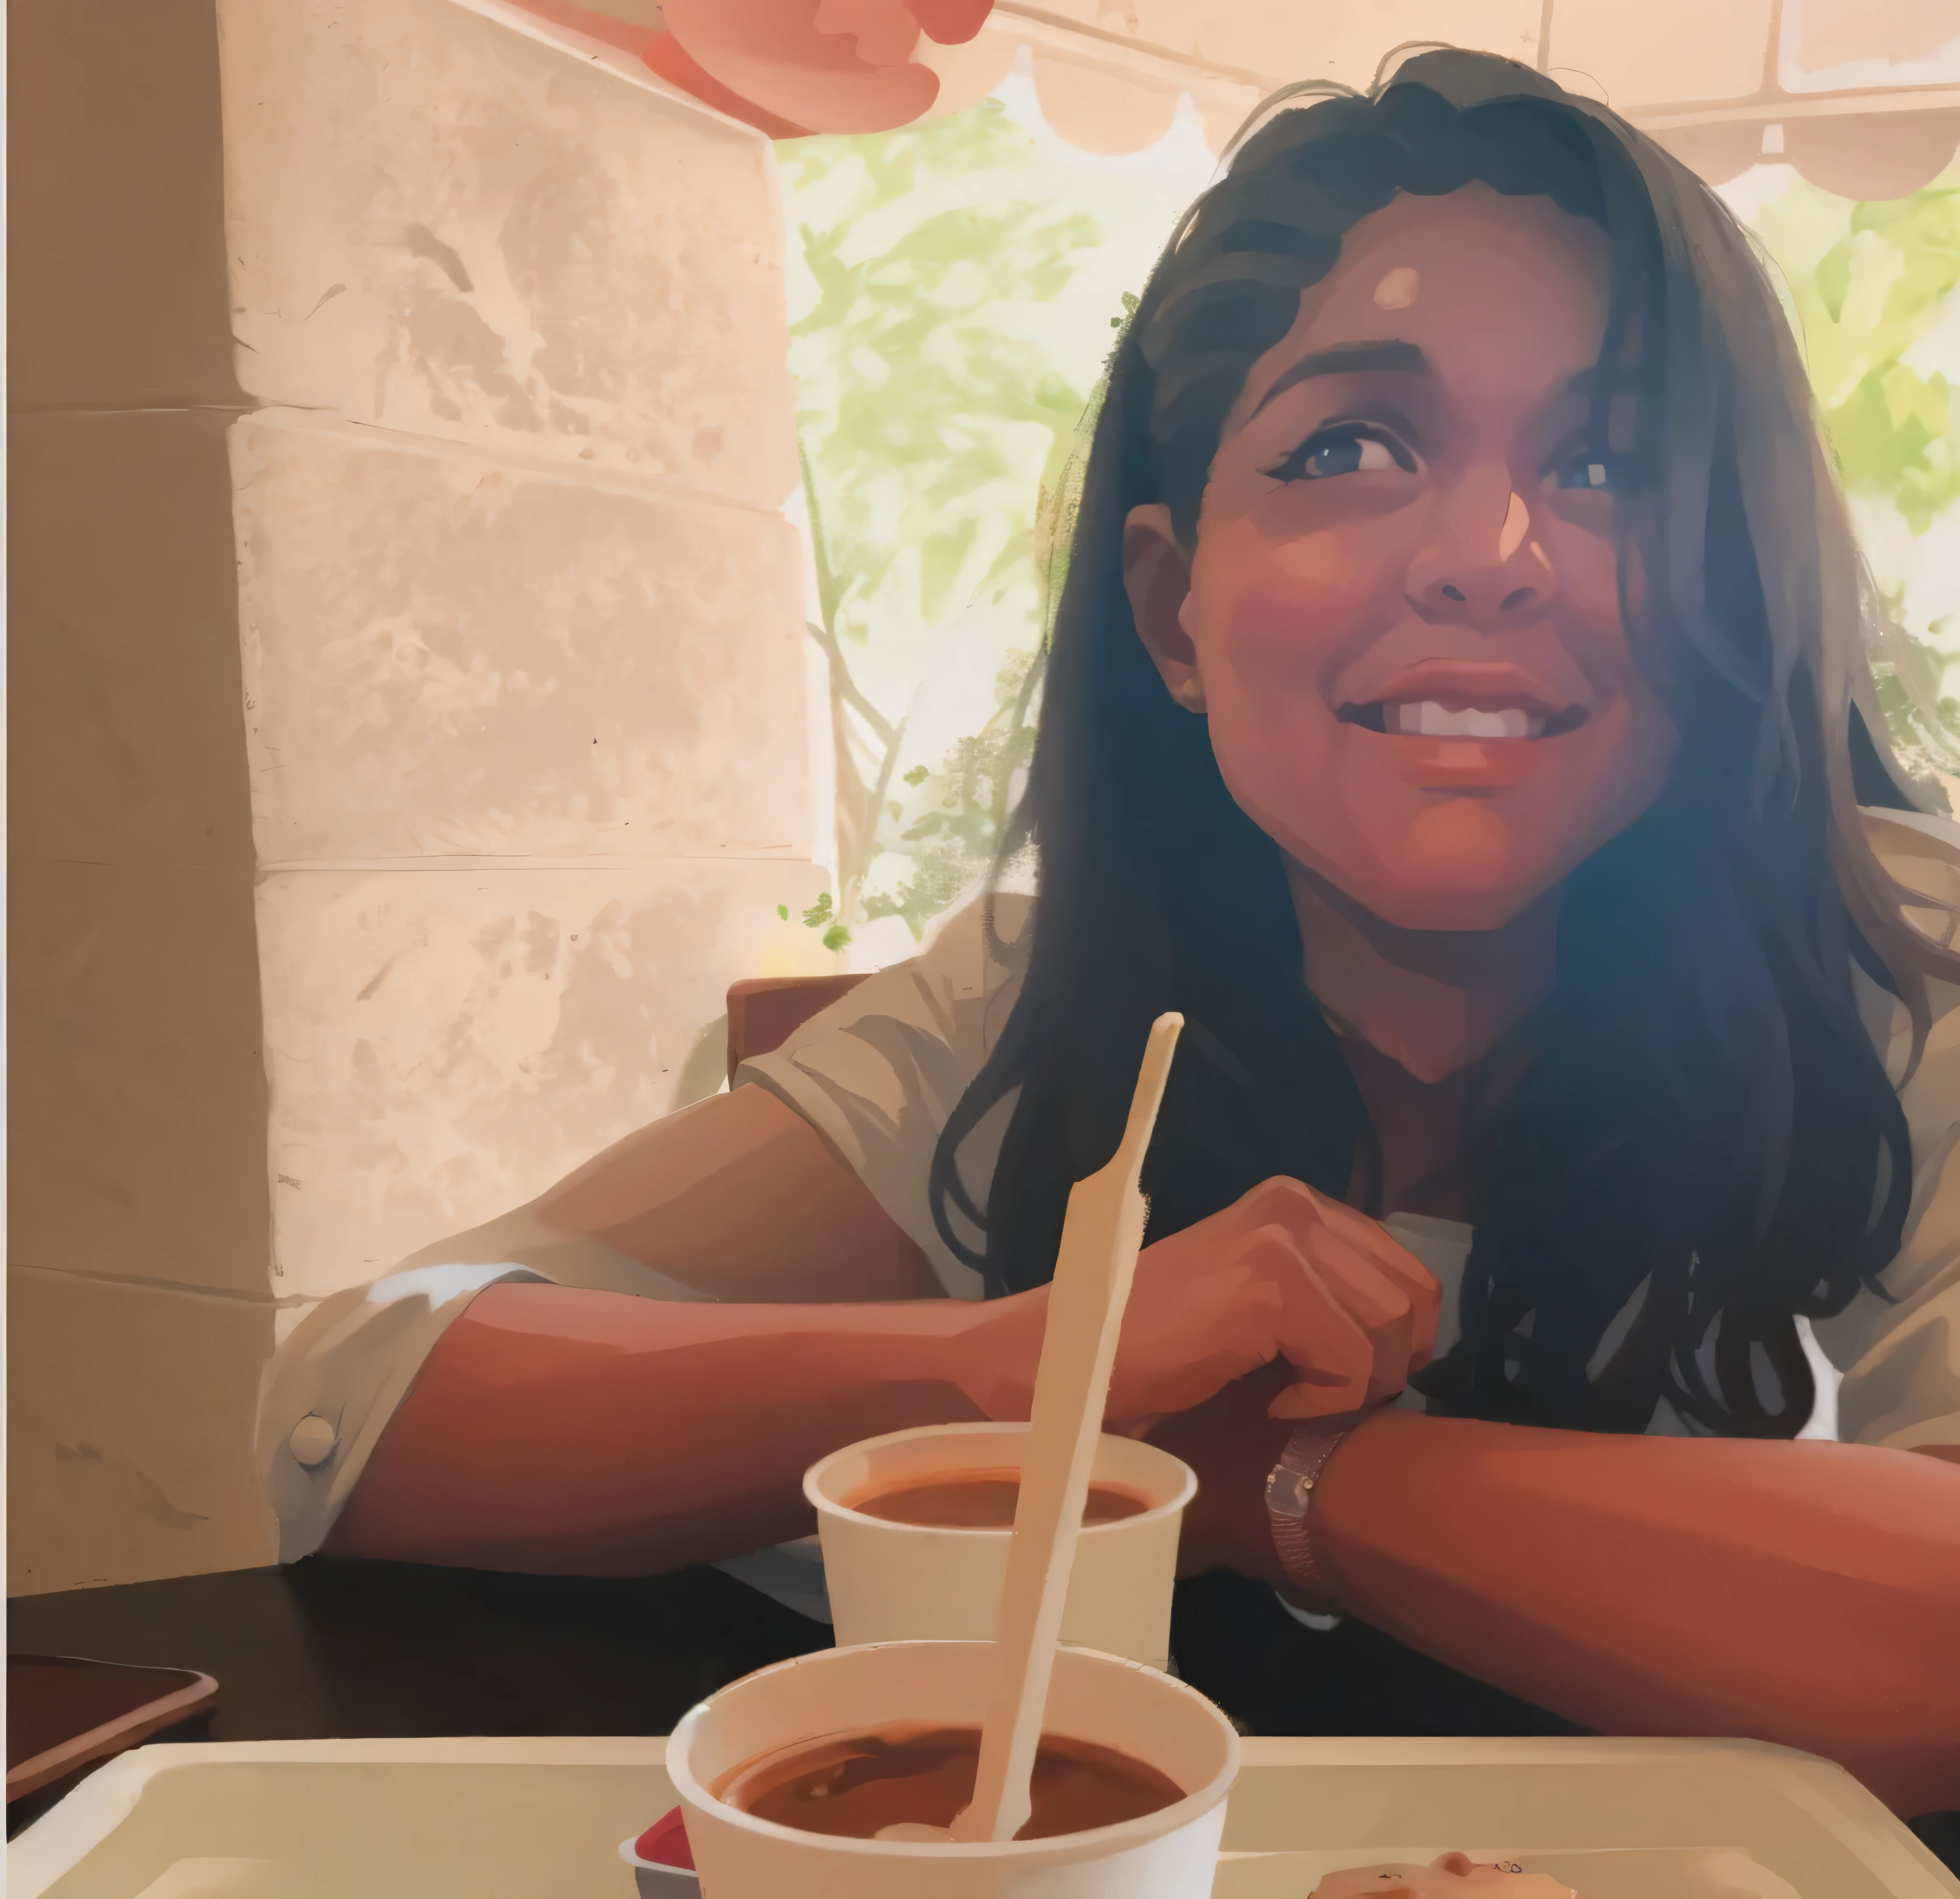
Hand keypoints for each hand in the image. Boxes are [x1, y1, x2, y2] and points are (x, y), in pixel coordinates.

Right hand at [952, 1176, 1439, 1431]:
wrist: (1075, 1360)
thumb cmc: (1163, 1346)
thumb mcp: (1262, 1300)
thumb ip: (1331, 1294)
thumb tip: (1419, 1338)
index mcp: (1298, 1201)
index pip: (1410, 1272)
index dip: (1398, 1341)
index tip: (1342, 1378)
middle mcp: (1297, 1204)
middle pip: (1413, 1301)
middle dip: (1381, 1368)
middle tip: (1315, 1394)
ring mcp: (1284, 1239)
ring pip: (1391, 1334)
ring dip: (1348, 1388)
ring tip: (1283, 1393)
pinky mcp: (1271, 1286)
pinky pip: (1351, 1366)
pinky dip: (1319, 1402)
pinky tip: (1267, 1400)